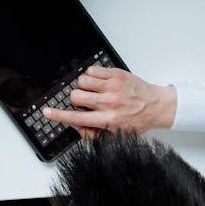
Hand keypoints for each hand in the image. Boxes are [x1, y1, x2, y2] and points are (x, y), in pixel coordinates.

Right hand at [43, 67, 175, 136]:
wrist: (157, 106)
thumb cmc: (137, 121)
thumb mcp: (116, 135)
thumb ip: (92, 134)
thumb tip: (75, 125)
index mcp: (109, 120)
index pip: (77, 118)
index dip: (58, 115)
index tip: (47, 112)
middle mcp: (110, 103)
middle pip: (76, 96)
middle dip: (75, 100)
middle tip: (85, 103)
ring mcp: (113, 86)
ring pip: (82, 81)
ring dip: (84, 87)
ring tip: (95, 92)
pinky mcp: (116, 74)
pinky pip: (92, 70)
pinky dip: (91, 76)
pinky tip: (100, 83)